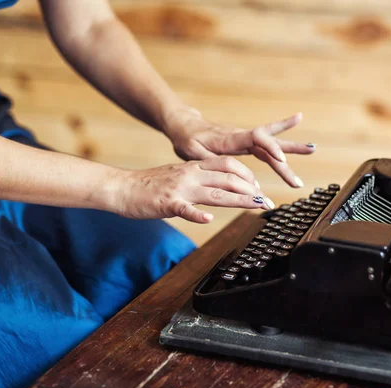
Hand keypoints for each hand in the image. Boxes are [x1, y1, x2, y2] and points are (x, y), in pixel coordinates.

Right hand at [111, 156, 273, 222]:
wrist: (123, 187)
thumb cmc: (151, 185)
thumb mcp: (180, 175)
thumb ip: (200, 178)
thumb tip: (221, 185)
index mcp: (194, 167)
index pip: (228, 165)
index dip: (247, 175)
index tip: (259, 188)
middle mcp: (190, 174)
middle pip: (228, 178)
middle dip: (251, 190)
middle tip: (267, 202)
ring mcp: (179, 189)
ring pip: (214, 192)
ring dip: (239, 199)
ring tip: (257, 205)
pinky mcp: (166, 203)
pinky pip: (184, 209)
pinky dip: (197, 214)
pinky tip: (208, 218)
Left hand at [164, 106, 315, 187]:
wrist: (185, 126)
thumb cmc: (187, 139)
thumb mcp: (192, 152)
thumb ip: (209, 160)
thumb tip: (224, 170)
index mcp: (229, 139)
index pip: (254, 139)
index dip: (269, 147)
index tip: (280, 159)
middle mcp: (241, 136)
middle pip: (268, 144)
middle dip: (287, 155)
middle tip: (303, 168)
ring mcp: (246, 138)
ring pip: (272, 143)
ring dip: (291, 148)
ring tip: (312, 149)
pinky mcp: (246, 142)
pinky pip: (267, 142)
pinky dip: (282, 137)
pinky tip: (298, 129)